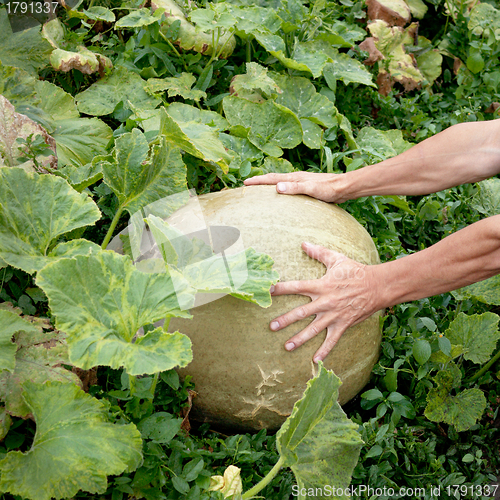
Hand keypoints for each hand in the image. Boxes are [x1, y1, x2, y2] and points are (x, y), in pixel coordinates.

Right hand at [244, 172, 351, 203]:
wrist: (344, 188)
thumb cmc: (329, 189)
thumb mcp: (311, 189)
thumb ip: (295, 187)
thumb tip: (277, 187)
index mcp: (294, 177)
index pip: (271, 178)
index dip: (258, 181)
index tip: (245, 183)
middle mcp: (296, 178)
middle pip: (273, 179)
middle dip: (260, 182)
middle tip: (247, 185)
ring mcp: (301, 183)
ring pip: (280, 183)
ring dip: (269, 185)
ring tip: (260, 191)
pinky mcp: (306, 189)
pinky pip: (288, 189)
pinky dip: (280, 191)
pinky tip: (282, 197)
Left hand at [269, 242, 379, 361]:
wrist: (378, 286)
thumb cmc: (356, 271)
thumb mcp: (337, 259)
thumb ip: (318, 252)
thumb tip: (303, 243)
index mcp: (321, 285)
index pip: (296, 287)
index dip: (281, 288)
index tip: (268, 291)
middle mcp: (325, 302)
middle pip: (301, 312)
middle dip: (285, 320)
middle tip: (271, 327)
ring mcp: (334, 315)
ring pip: (313, 329)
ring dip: (300, 339)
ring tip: (287, 347)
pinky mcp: (343, 324)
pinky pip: (332, 340)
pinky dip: (324, 351)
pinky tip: (315, 361)